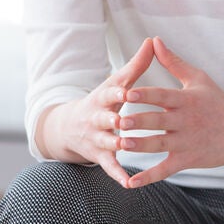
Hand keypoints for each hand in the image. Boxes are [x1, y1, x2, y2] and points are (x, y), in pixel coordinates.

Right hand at [46, 38, 154, 186]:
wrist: (69, 126)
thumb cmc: (104, 100)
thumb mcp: (116, 82)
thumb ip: (136, 65)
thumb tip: (153, 40)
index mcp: (103, 98)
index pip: (110, 93)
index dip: (118, 92)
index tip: (127, 91)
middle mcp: (97, 118)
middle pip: (104, 118)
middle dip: (112, 119)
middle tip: (123, 121)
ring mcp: (97, 138)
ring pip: (106, 142)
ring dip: (115, 144)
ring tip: (127, 146)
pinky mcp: (100, 156)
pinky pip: (109, 166)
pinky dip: (118, 174)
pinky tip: (129, 183)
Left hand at [119, 37, 223, 188]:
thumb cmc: (219, 102)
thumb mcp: (198, 79)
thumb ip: (173, 62)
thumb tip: (154, 41)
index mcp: (187, 100)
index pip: (163, 96)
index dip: (146, 95)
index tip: (128, 93)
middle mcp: (186, 121)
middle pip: (159, 120)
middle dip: (139, 121)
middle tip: (119, 120)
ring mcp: (187, 142)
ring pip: (160, 144)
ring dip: (141, 145)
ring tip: (121, 145)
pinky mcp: (188, 159)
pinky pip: (166, 169)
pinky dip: (148, 177)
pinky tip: (130, 183)